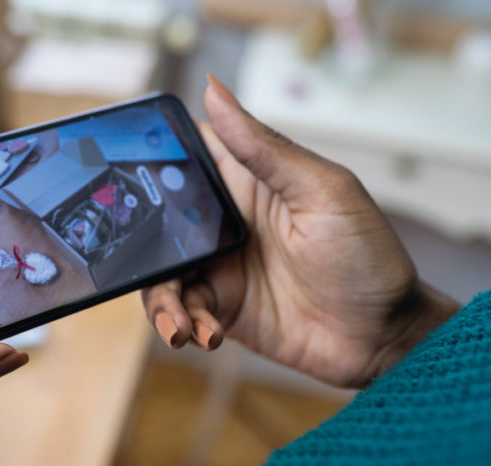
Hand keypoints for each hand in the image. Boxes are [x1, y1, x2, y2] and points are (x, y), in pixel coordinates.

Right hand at [143, 75, 458, 387]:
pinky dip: (183, 325)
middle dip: (137, 242)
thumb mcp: (322, 191)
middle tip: (141, 262)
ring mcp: (218, 266)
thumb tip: (214, 90)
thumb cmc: (368, 257)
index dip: (147, 159)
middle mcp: (222, 221)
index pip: (182, 156)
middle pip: (155, 219)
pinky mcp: (219, 307)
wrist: (384, 338)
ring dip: (160, 300)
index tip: (119, 172)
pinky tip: (205, 335)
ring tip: (179, 325)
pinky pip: (180, 312)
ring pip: (159, 272)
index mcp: (244, 181)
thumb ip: (263, 147)